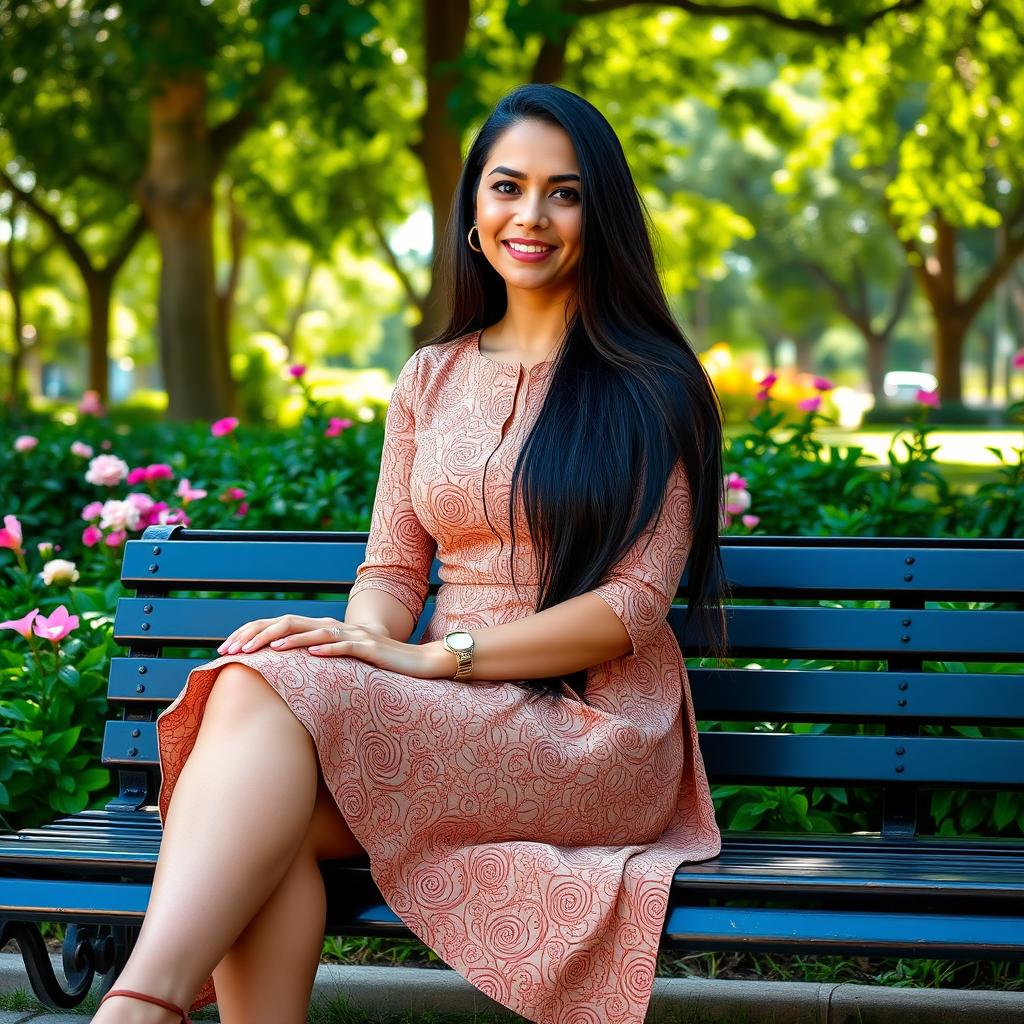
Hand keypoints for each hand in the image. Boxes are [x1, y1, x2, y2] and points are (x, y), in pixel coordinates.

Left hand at [215, 614, 440, 677]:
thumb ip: (314, 663)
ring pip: (316, 632)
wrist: (419, 663)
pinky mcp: (371, 648)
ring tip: (267, 650)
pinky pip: (347, 647)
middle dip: (259, 635)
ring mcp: (353, 636)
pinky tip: (312, 655)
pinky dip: (328, 649)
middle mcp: (334, 628)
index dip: (252, 633)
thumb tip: (278, 676)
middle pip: (290, 623)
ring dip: (290, 640)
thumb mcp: (339, 665)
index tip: (226, 649)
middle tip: (233, 649)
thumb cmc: (377, 666)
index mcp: (323, 631)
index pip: (280, 626)